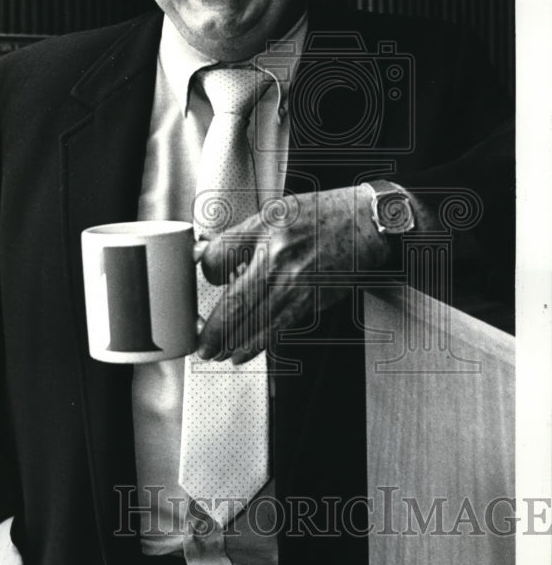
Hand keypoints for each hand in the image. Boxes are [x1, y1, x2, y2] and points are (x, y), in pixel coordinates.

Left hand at [197, 186, 388, 363]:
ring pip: (256, 322)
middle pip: (236, 301)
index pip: (219, 257)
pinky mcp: (312, 299)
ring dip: (231, 342)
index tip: (205, 277)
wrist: (364, 224)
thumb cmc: (320, 215)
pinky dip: (257, 344)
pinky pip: (279, 326)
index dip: (206, 272)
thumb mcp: (274, 212)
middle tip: (200, 342)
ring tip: (214, 352)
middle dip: (213, 328)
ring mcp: (297, 283)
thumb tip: (205, 254)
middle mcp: (279, 259)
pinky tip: (242, 352)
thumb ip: (238, 235)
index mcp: (265, 232)